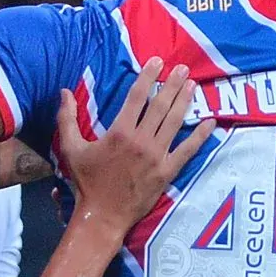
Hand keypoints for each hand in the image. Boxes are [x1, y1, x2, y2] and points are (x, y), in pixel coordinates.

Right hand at [56, 56, 214, 233]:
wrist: (102, 215)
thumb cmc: (86, 181)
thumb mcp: (70, 148)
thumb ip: (67, 118)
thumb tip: (64, 91)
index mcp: (120, 132)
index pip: (137, 97)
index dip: (148, 77)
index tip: (157, 62)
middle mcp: (141, 141)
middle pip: (161, 106)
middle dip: (172, 84)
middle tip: (183, 68)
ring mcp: (157, 156)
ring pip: (175, 122)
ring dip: (185, 101)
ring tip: (193, 85)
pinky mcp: (168, 171)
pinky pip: (188, 150)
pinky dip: (201, 135)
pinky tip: (211, 122)